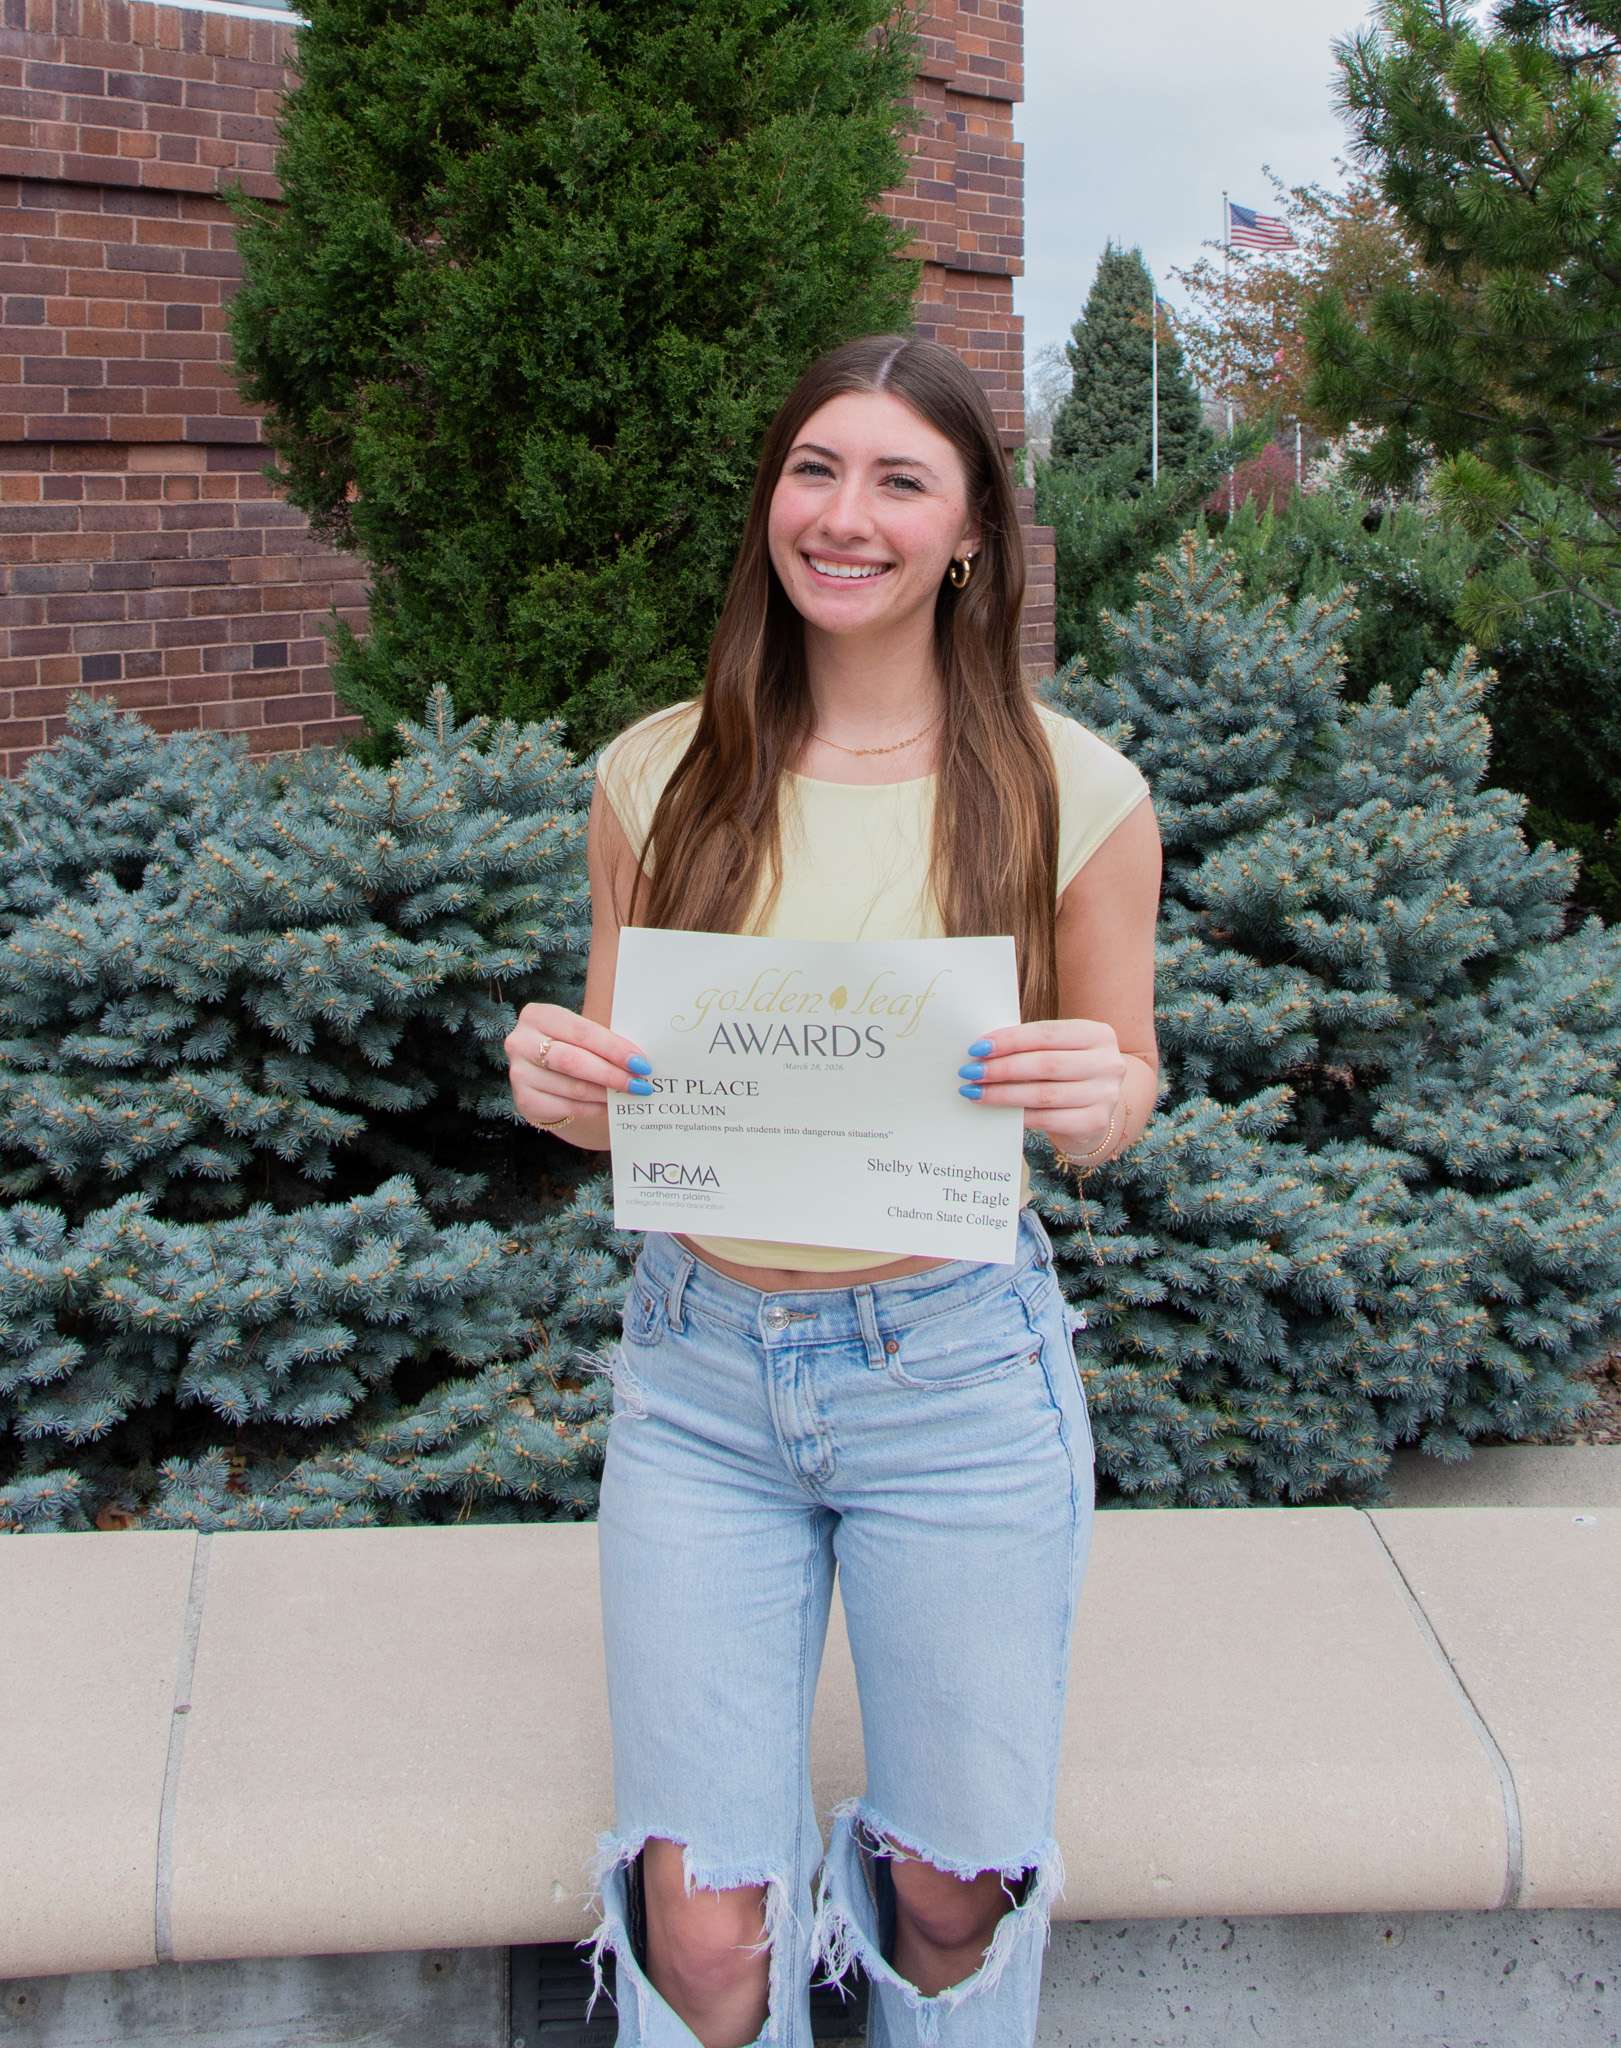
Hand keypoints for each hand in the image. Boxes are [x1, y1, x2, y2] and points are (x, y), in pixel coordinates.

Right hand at [504, 1001, 652, 1130]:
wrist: (544, 1076)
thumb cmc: (571, 1048)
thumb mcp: (581, 1036)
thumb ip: (603, 1043)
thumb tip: (640, 1061)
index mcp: (538, 1015)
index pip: (582, 1032)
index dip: (614, 1049)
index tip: (641, 1063)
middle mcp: (520, 1042)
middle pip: (573, 1061)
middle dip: (612, 1074)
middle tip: (640, 1083)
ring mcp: (519, 1073)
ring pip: (572, 1087)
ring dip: (606, 1094)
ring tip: (630, 1095)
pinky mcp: (524, 1101)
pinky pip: (566, 1107)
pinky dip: (593, 1108)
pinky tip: (609, 1105)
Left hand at [956, 1018, 1127, 1157]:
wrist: (1096, 1108)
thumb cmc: (1067, 1072)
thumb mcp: (1059, 1050)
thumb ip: (1031, 1046)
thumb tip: (982, 1049)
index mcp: (1098, 1034)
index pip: (1047, 1034)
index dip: (1010, 1040)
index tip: (977, 1048)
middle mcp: (1108, 1063)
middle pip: (1045, 1064)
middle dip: (1002, 1068)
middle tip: (970, 1072)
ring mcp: (1105, 1095)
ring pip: (1043, 1094)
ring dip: (1003, 1094)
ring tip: (975, 1092)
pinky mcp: (1095, 1122)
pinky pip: (1048, 1118)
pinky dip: (1019, 1115)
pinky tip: (997, 1112)